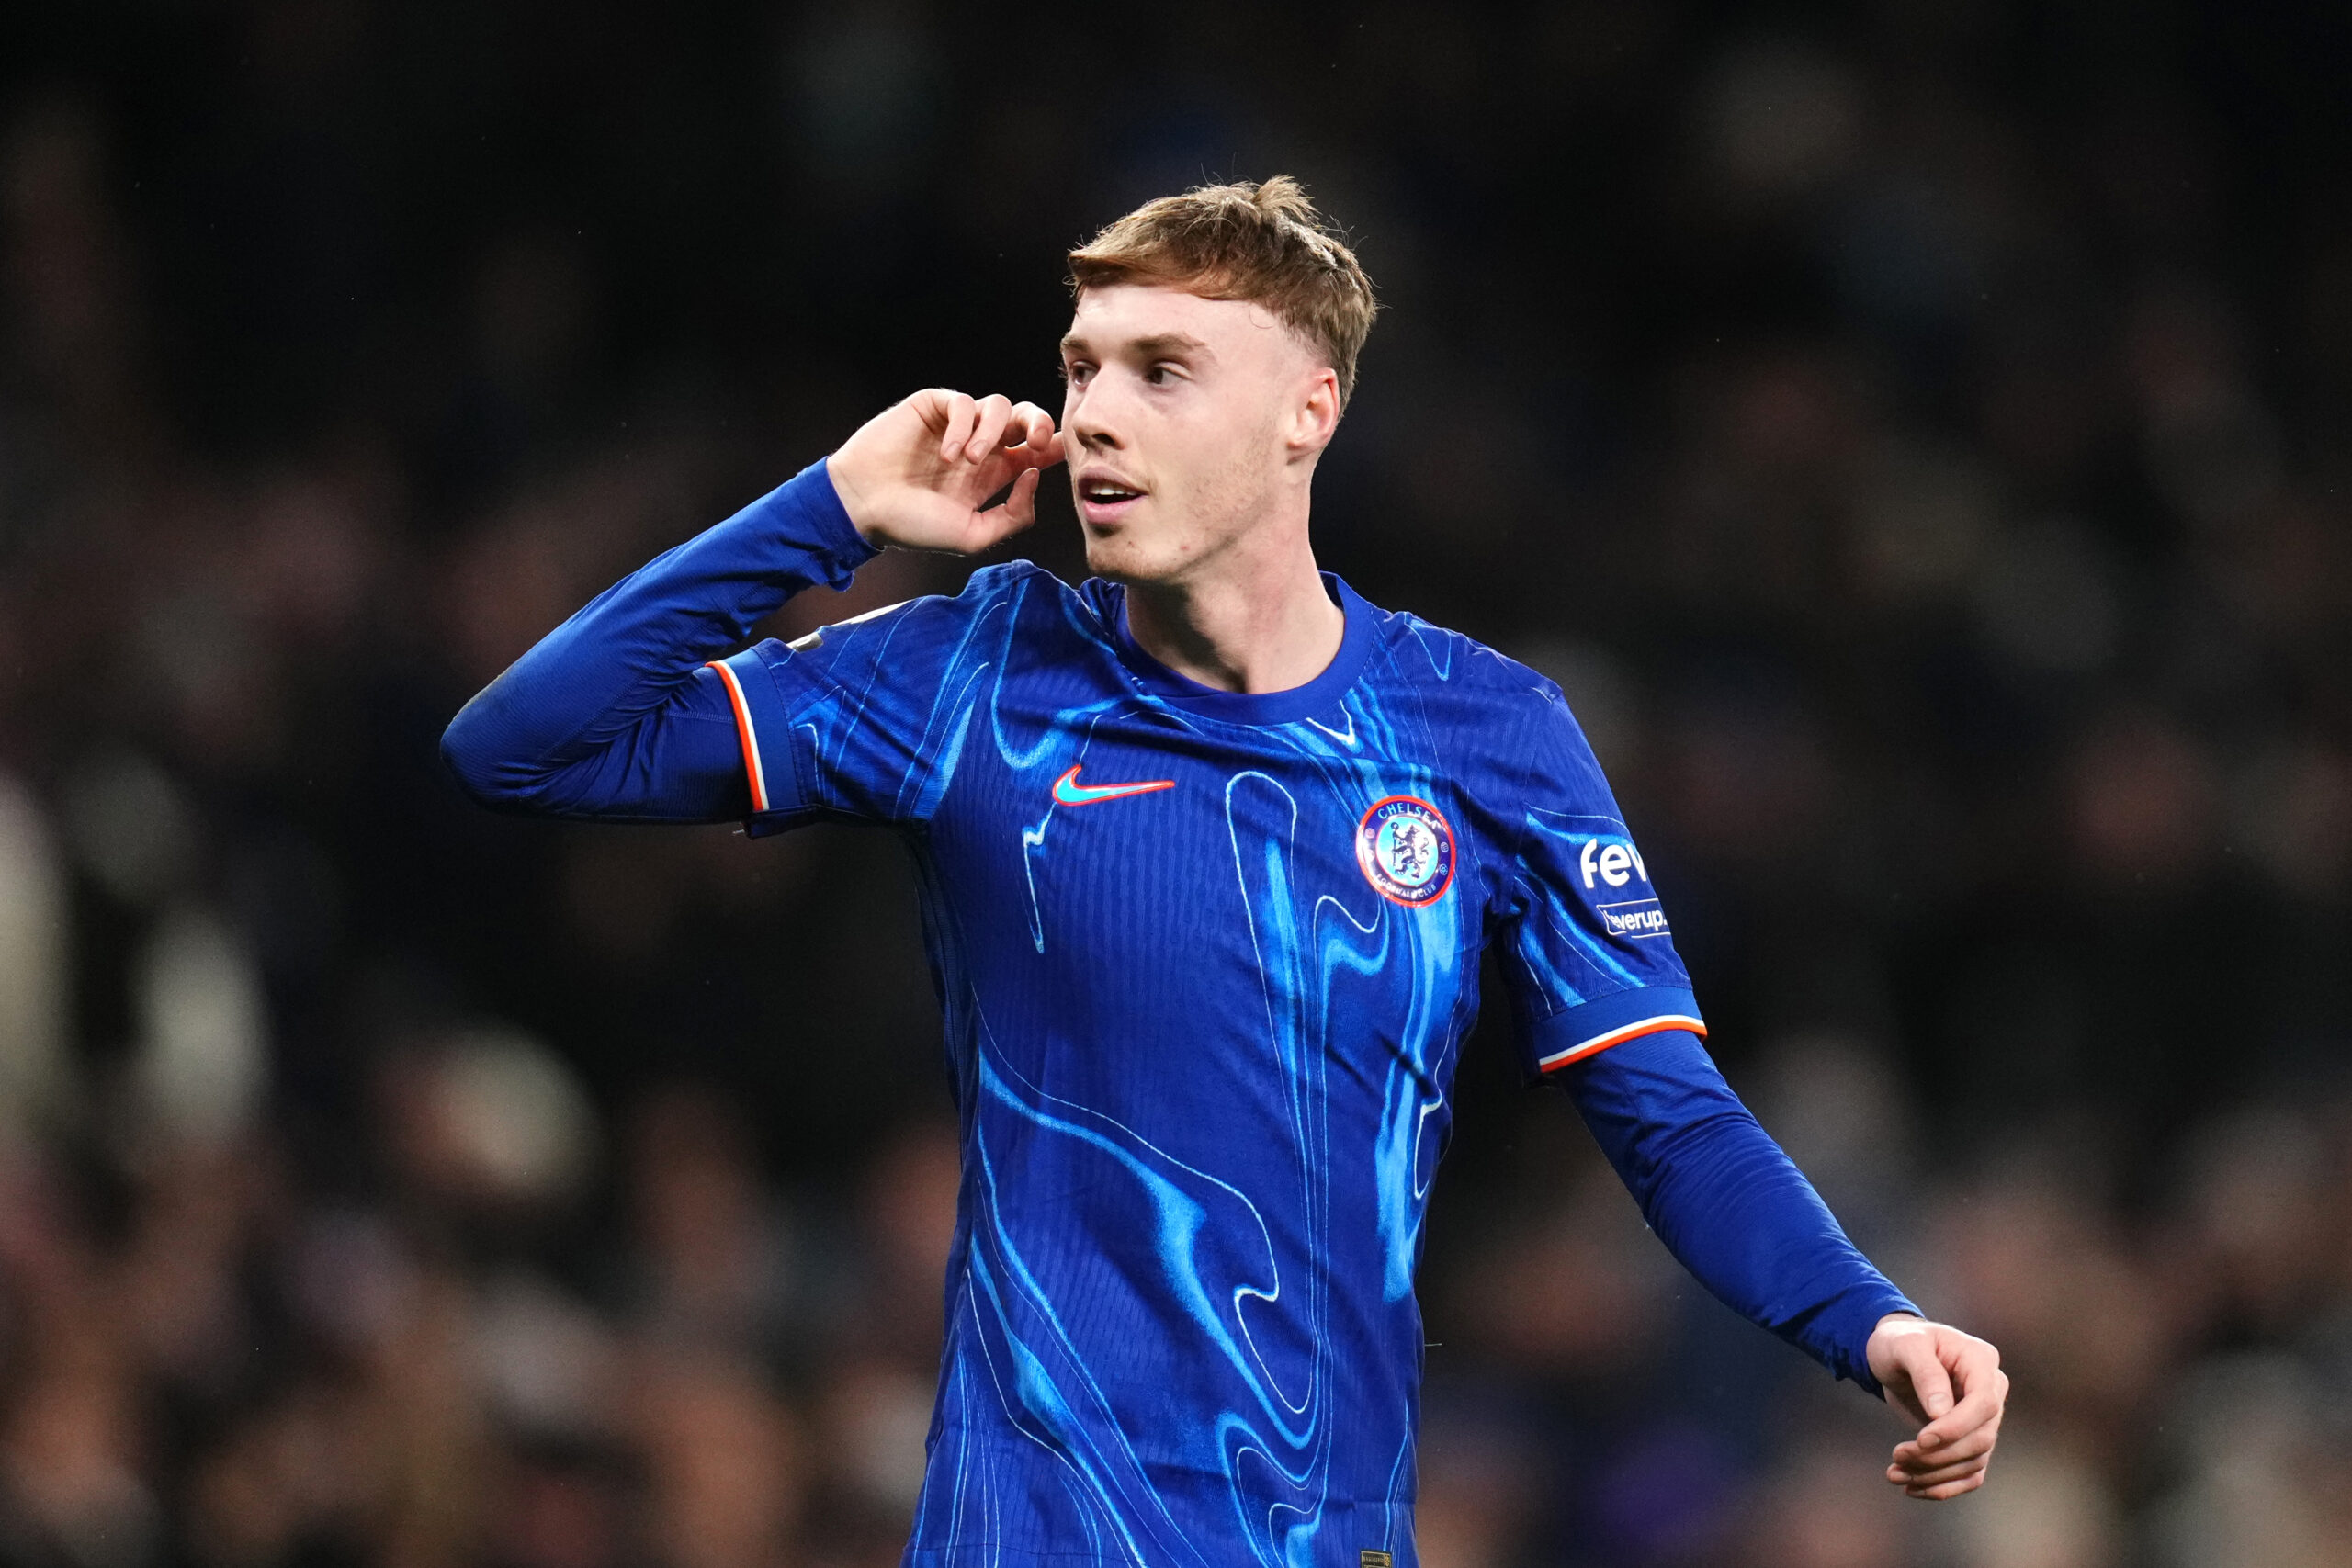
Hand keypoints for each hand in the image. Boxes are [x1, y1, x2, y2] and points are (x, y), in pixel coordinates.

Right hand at [827, 389, 1063, 552]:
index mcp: (994, 475)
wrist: (863, 507)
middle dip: (1040, 423)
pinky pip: (962, 402)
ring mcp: (957, 425)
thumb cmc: (912, 526)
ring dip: (991, 432)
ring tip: (968, 461)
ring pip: (998, 405)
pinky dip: (961, 425)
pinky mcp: (932, 407)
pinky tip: (947, 454)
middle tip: (1034, 443)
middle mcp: (980, 446)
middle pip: (1027, 418)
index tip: (1064, 451)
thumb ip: (1013, 515)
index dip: (1054, 446)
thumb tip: (1034, 476)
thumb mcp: (973, 535)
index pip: (1036, 451)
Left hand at [1866, 1314, 2006, 1499]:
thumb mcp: (1904, 1344)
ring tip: (1894, 1473)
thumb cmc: (1899, 1341)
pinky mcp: (1970, 1438)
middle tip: (1897, 1456)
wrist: (1895, 1354)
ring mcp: (1984, 1418)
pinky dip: (1943, 1486)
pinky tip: (1912, 1488)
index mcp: (1981, 1361)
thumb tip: (1940, 1412)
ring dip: (1935, 1474)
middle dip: (1939, 1455)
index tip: (1922, 1439)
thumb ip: (1925, 1372)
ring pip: (1974, 1460)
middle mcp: (1992, 1390)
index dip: (1956, 1427)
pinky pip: (1969, 1472)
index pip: (1984, 1403)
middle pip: (1981, 1437)